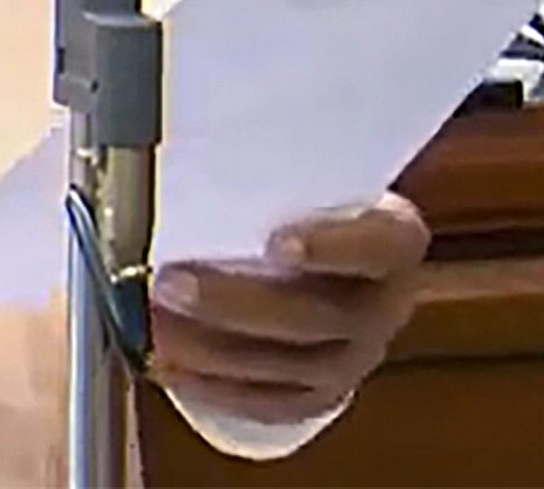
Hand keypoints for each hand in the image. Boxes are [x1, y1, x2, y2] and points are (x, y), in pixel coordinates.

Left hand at [147, 194, 427, 441]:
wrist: (335, 246)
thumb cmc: (309, 198)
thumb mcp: (309, 172)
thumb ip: (274, 171)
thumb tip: (195, 140)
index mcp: (393, 240)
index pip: (377, 245)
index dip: (330, 247)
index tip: (275, 241)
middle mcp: (385, 305)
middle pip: (317, 316)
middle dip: (235, 303)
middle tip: (170, 282)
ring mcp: (355, 357)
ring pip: (286, 366)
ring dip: (209, 349)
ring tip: (150, 323)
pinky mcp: (320, 393)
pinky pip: (267, 402)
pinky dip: (211, 387)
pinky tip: (164, 364)